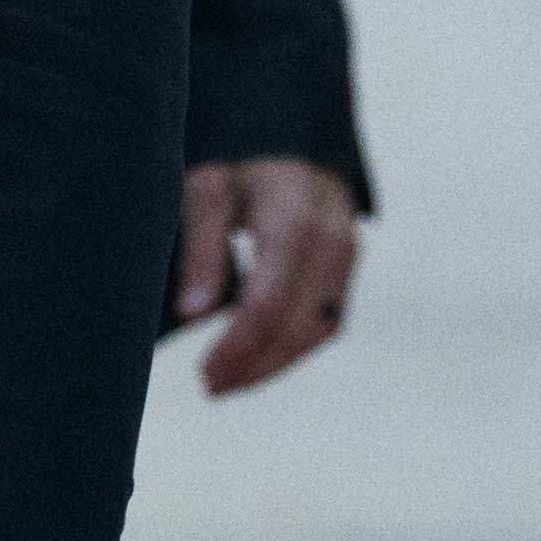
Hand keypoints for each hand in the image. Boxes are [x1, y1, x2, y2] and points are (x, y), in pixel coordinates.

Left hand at [172, 155, 361, 395]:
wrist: (290, 154)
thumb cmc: (238, 176)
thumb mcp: (206, 194)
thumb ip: (200, 248)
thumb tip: (192, 313)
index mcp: (292, 211)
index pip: (268, 298)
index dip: (237, 343)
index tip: (204, 371)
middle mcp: (332, 235)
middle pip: (298, 321)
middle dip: (254, 362)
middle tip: (210, 386)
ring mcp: (348, 257)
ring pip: (318, 330)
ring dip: (273, 365)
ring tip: (226, 382)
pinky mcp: (348, 275)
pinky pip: (327, 325)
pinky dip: (291, 350)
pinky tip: (254, 363)